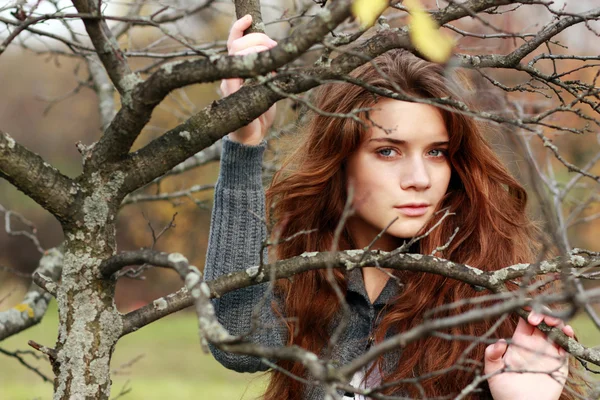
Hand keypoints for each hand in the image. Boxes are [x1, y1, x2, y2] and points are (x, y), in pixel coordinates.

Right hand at [221, 14, 277, 145]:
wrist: (252, 137)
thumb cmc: (259, 110)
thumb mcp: (267, 83)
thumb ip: (266, 68)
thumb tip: (273, 50)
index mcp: (236, 68)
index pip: (232, 42)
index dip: (238, 28)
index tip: (248, 18)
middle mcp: (229, 74)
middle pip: (236, 45)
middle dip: (257, 39)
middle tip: (274, 46)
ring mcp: (229, 84)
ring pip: (236, 56)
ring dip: (257, 51)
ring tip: (273, 61)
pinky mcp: (232, 96)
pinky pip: (237, 76)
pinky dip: (252, 70)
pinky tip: (266, 72)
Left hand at [485, 311, 573, 399]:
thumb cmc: (505, 391)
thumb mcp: (492, 371)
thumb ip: (491, 355)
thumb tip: (498, 342)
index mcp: (519, 341)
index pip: (525, 318)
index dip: (527, 309)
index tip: (525, 308)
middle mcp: (534, 343)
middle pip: (542, 319)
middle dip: (542, 312)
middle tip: (536, 318)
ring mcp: (548, 351)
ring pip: (556, 328)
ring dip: (555, 320)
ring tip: (550, 322)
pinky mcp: (559, 362)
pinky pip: (566, 345)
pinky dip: (568, 335)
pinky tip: (564, 332)